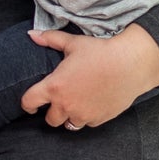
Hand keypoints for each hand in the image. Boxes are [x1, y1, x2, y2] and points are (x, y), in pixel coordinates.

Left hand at [21, 24, 158, 129]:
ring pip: (69, 124)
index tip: (31, 105)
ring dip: (70, 116)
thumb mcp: (73, 43)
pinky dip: (88, 116)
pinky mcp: (98, 120)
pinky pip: (88, 123)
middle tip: (59, 102)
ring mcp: (83, 115)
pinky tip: (93, 103)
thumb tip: (32, 35)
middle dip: (52, 112)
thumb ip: (50, 40)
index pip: (29, 102)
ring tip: (76, 104)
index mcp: (54, 86)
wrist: (131, 63)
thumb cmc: (101, 51)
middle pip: (50, 120)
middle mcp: (66, 105)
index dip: (27, 104)